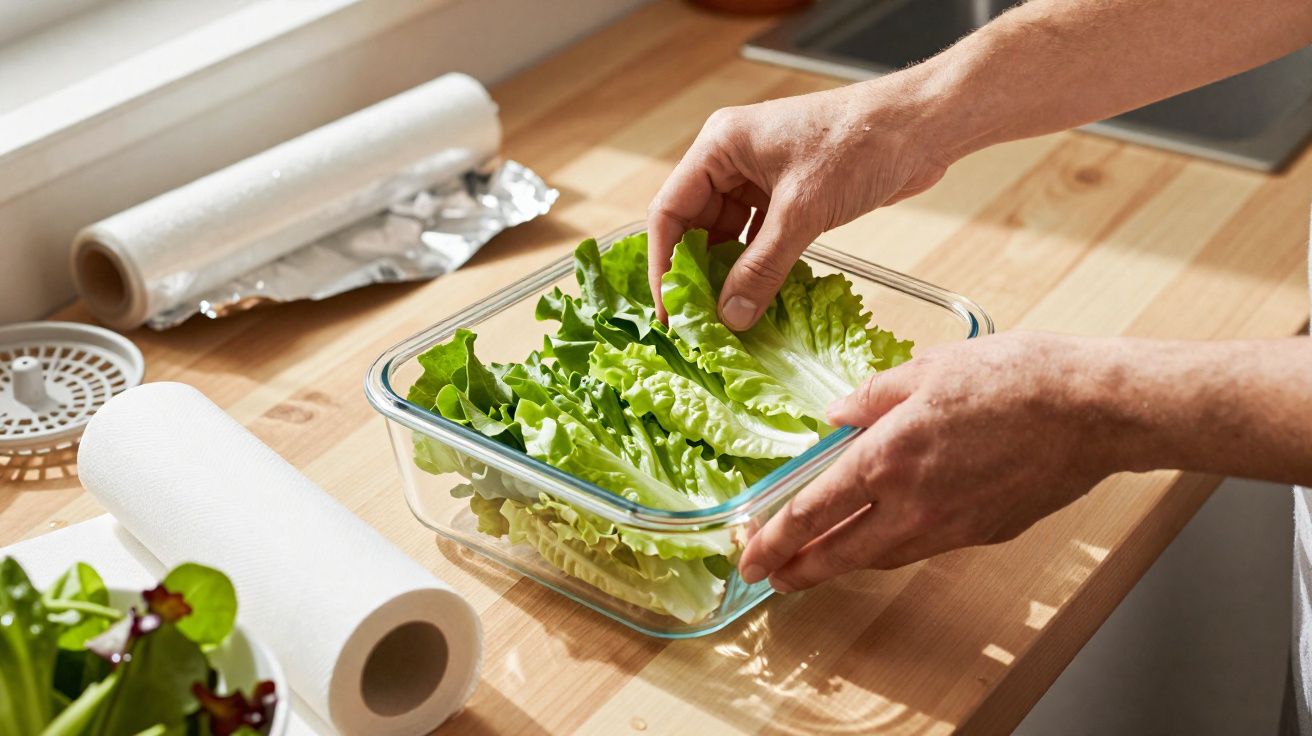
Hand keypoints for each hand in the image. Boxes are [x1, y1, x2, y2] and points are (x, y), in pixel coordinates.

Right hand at [646, 79, 952, 327]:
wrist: (922, 127)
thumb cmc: (861, 143)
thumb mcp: (803, 211)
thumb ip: (763, 267)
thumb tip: (730, 315)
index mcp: (720, 146)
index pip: (670, 212)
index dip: (665, 264)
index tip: (669, 309)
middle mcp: (733, 160)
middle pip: (696, 227)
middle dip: (698, 274)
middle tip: (699, 321)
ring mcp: (761, 177)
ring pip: (729, 236)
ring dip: (730, 274)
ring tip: (728, 317)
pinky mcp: (790, 195)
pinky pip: (759, 238)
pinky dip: (758, 267)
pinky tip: (759, 297)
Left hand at [737, 331, 1137, 591]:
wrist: (1092, 409)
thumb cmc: (1015, 379)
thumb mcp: (926, 369)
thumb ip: (872, 397)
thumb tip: (837, 416)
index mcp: (887, 459)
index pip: (813, 512)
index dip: (775, 540)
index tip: (750, 556)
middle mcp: (912, 505)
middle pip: (840, 554)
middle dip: (799, 570)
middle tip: (772, 578)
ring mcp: (950, 527)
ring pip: (882, 557)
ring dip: (844, 563)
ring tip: (818, 563)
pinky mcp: (983, 533)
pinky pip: (924, 547)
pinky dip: (893, 547)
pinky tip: (886, 536)